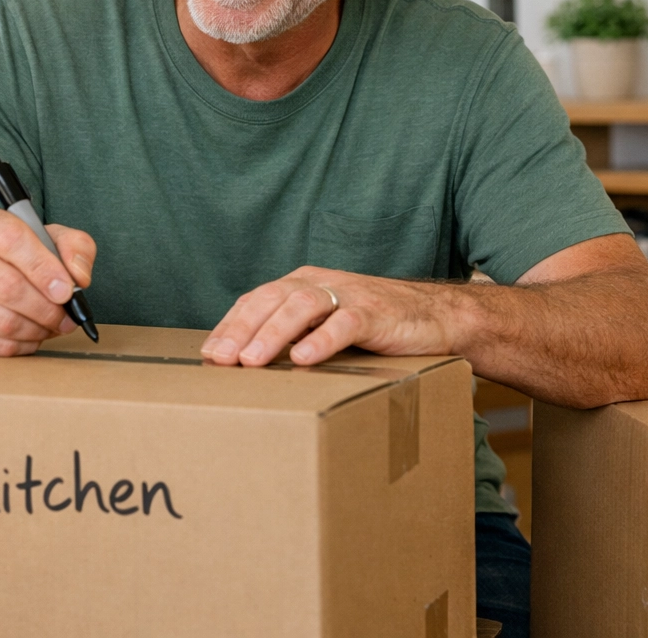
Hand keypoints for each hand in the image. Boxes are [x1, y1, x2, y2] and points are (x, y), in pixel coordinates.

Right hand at [0, 207, 95, 356]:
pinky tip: (29, 337)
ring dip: (36, 331)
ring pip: (1, 321)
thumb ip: (75, 248)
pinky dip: (19, 347)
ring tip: (50, 327)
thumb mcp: (51, 240)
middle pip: (6, 287)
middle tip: (66, 318)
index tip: (66, 291)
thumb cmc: (18, 258)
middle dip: (46, 309)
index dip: (43, 269)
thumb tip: (78, 278)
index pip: (12, 241)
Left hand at [200, 266, 465, 366]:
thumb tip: (251, 365)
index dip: (230, 325)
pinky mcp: (376, 312)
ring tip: (251, 361)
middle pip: (270, 300)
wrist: (438, 317)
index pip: (255, 300)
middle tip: (220, 359)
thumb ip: (295, 335)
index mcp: (301, 283)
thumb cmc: (375, 326)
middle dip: (241, 330)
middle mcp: (319, 282)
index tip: (208, 353)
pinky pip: (344, 323)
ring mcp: (348, 295)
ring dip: (272, 334)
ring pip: (300, 306)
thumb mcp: (327, 324)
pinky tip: (304, 359)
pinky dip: (321, 340)